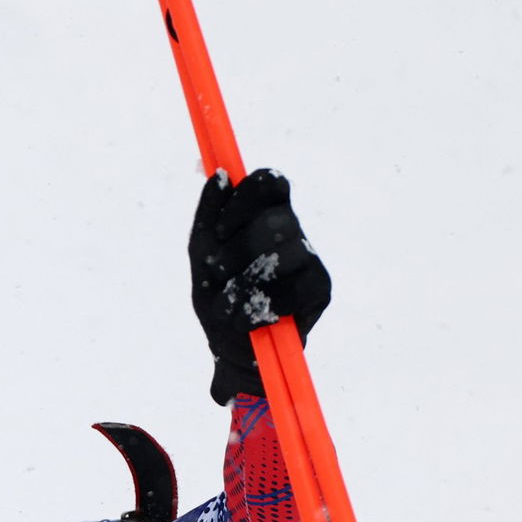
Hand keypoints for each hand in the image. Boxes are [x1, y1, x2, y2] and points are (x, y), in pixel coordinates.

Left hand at [189, 168, 329, 404]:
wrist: (230, 346)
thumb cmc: (217, 295)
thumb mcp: (201, 253)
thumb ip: (208, 212)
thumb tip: (221, 174)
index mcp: (262, 215)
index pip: (270, 183)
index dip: (247, 199)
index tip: (221, 229)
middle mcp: (291, 231)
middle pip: (276, 220)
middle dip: (238, 250)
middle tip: (217, 273)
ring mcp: (310, 259)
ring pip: (288, 253)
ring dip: (247, 283)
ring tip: (229, 305)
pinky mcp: (320, 288)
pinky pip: (297, 288)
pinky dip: (264, 306)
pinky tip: (250, 320)